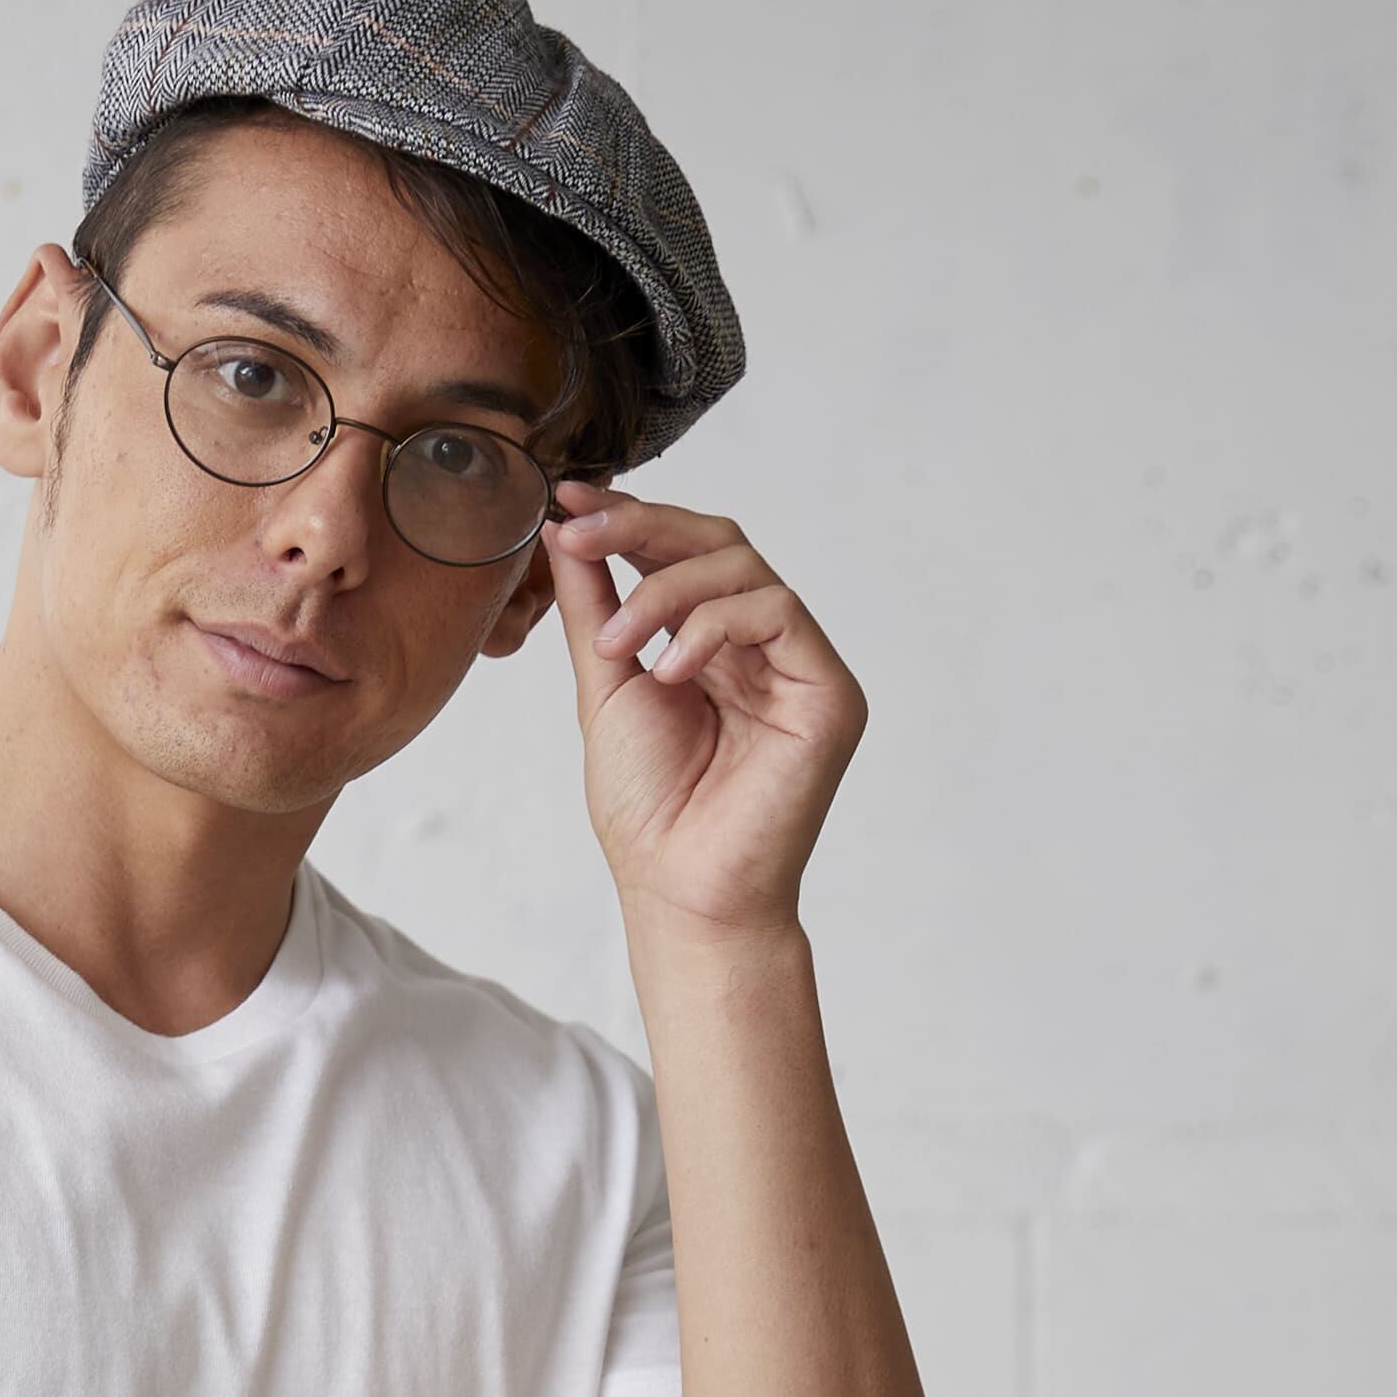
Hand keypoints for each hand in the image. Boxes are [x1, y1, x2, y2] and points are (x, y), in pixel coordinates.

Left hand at [541, 490, 866, 944]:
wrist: (679, 893)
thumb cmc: (648, 811)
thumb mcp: (604, 686)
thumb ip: (595, 607)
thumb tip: (569, 531)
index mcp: (716, 646)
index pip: (684, 555)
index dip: (629, 520)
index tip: (568, 504)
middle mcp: (764, 648)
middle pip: (719, 543)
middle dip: (642, 527)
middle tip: (579, 531)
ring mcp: (800, 667)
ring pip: (745, 568)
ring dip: (666, 588)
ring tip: (617, 642)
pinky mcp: (828, 692)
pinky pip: (777, 611)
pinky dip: (712, 625)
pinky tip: (669, 671)